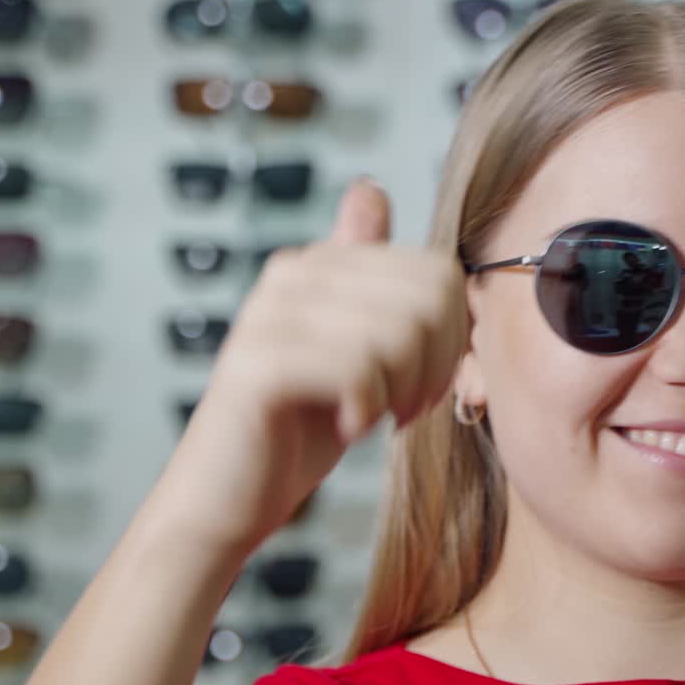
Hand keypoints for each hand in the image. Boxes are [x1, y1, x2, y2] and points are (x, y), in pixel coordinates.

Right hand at [152, 177, 469, 557]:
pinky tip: (351, 428)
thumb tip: (369, 189)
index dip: (453, 336)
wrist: (231, 495)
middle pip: (427, 300)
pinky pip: (357, 369)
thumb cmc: (300, 430)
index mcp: (322, 263)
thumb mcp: (354, 349)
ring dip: (403, 393)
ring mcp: (270, 313)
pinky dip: (369, 409)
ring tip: (377, 418)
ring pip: (397, 334)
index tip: (425, 382)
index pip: (439, 271)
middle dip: (435, 367)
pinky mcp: (259, 363)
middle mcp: (293, 274)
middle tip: (406, 409)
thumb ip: (371, 282)